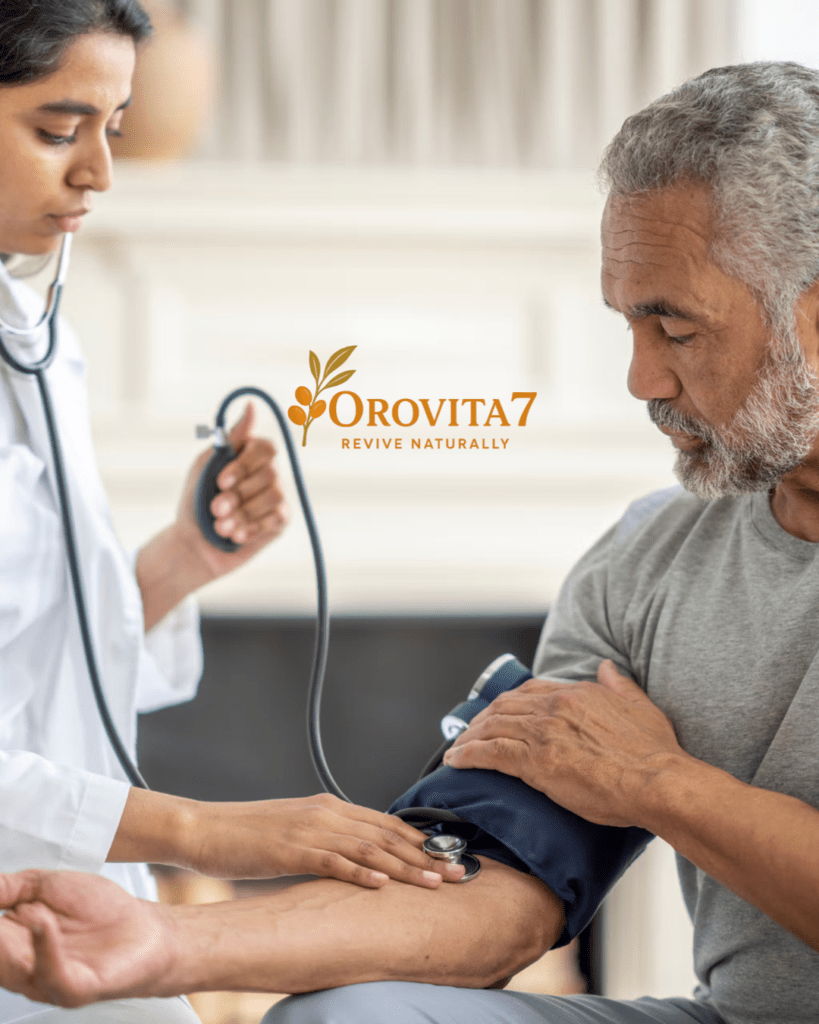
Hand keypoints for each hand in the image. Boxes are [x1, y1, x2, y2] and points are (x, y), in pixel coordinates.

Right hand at [0, 870, 173, 1007]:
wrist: (143, 927)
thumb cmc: (99, 909)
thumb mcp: (50, 885)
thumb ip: (12, 887)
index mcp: (13, 941)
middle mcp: (23, 966)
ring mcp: (46, 981)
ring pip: (11, 969)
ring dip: (6, 942)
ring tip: (18, 914)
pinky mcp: (73, 989)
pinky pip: (51, 975)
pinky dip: (44, 948)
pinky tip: (43, 922)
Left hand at [177, 402, 288, 582]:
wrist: (193, 545)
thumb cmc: (196, 502)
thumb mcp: (206, 465)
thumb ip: (230, 438)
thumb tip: (251, 407)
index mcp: (250, 456)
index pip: (266, 448)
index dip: (245, 465)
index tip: (220, 482)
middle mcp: (268, 474)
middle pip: (270, 474)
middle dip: (238, 495)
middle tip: (215, 509)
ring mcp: (277, 497)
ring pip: (274, 496)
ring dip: (242, 514)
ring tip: (220, 527)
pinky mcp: (280, 522)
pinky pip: (276, 518)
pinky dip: (251, 527)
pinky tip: (235, 536)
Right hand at [179, 793, 464, 886]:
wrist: (205, 827)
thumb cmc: (248, 835)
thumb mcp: (296, 831)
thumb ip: (327, 838)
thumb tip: (357, 858)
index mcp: (328, 806)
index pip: (385, 823)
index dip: (419, 840)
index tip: (447, 855)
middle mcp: (326, 812)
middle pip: (386, 834)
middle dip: (425, 855)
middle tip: (456, 872)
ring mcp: (310, 829)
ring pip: (369, 848)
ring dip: (405, 866)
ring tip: (434, 881)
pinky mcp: (291, 849)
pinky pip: (333, 861)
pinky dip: (361, 872)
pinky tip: (382, 884)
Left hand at [443, 660, 683, 826]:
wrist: (657, 780)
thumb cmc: (654, 752)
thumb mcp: (640, 705)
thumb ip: (619, 684)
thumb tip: (607, 667)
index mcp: (576, 693)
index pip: (529, 691)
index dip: (507, 703)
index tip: (496, 714)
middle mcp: (554, 707)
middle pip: (504, 707)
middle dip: (481, 720)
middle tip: (468, 733)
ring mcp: (543, 733)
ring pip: (492, 727)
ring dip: (469, 737)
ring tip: (457, 749)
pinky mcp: (536, 762)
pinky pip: (490, 753)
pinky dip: (469, 754)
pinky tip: (457, 761)